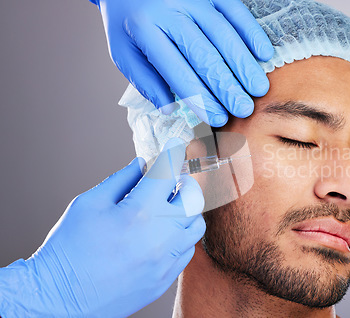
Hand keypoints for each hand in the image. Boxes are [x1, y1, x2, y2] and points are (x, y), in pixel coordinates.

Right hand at [0, 138, 205, 316]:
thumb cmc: (69, 248)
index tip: (176, 146)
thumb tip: (142, 163)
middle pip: (193, 199)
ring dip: (187, 211)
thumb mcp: (88, 204)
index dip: (174, 154)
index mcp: (140, 211)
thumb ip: (121, 179)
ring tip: (168, 208)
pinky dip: (181, 236)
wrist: (59, 297)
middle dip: (184, 183)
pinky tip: (163, 234)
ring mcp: (166, 261)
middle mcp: (161, 236)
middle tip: (171, 181)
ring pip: (196, 226)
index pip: (168, 172)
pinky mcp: (164, 279)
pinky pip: (187, 251)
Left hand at [62, 0, 273, 126]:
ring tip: (258, 89)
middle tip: (244, 109)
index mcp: (144, 29)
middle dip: (227, 87)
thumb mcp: (123, 51)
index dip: (201, 99)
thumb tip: (170, 108)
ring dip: (243, 65)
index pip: (178, 72)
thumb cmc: (126, 17)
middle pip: (205, 55)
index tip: (218, 119)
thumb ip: (145, 80)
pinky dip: (251, 32)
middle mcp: (169, 10)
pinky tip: (263, 54)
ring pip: (223, 34)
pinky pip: (235, 10)